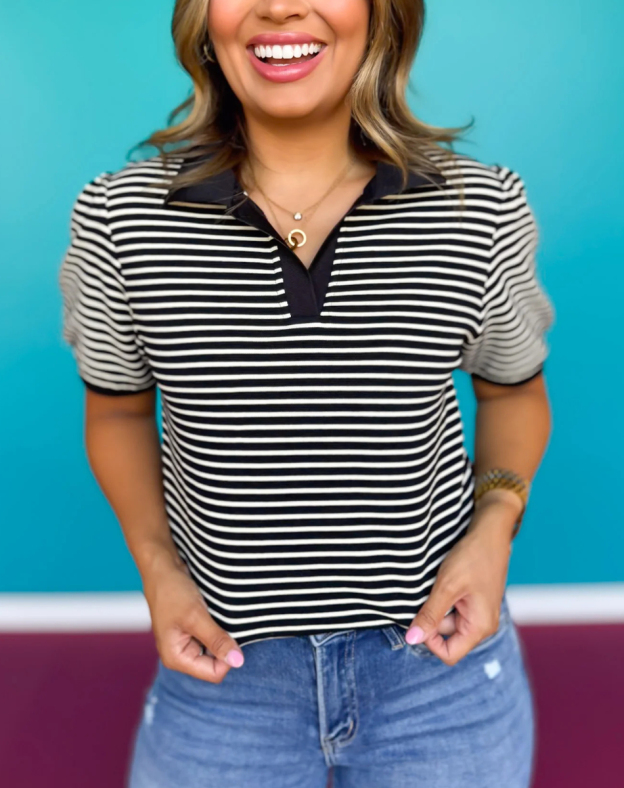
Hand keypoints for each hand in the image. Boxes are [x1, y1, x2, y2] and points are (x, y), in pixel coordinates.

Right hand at [141, 551, 244, 682]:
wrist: (162, 568)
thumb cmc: (172, 591)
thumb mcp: (196, 616)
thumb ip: (217, 640)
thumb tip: (238, 661)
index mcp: (176, 658)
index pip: (214, 673)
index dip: (227, 657)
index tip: (229, 633)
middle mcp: (180, 655)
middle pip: (215, 664)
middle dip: (223, 646)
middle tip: (221, 623)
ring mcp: (185, 643)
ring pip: (215, 650)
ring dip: (221, 635)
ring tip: (215, 617)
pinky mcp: (191, 631)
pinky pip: (211, 638)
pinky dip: (217, 628)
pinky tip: (214, 614)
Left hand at [404, 495, 518, 665]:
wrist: (490, 533)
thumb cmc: (473, 557)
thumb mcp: (446, 586)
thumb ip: (430, 615)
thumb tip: (412, 639)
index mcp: (480, 627)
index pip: (449, 654)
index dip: (429, 640)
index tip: (419, 617)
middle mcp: (482, 625)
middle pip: (446, 637)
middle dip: (432, 618)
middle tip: (429, 593)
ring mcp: (479, 613)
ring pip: (447, 621)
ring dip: (436, 606)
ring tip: (438, 584)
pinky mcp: (474, 602)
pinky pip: (452, 609)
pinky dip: (442, 598)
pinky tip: (443, 582)